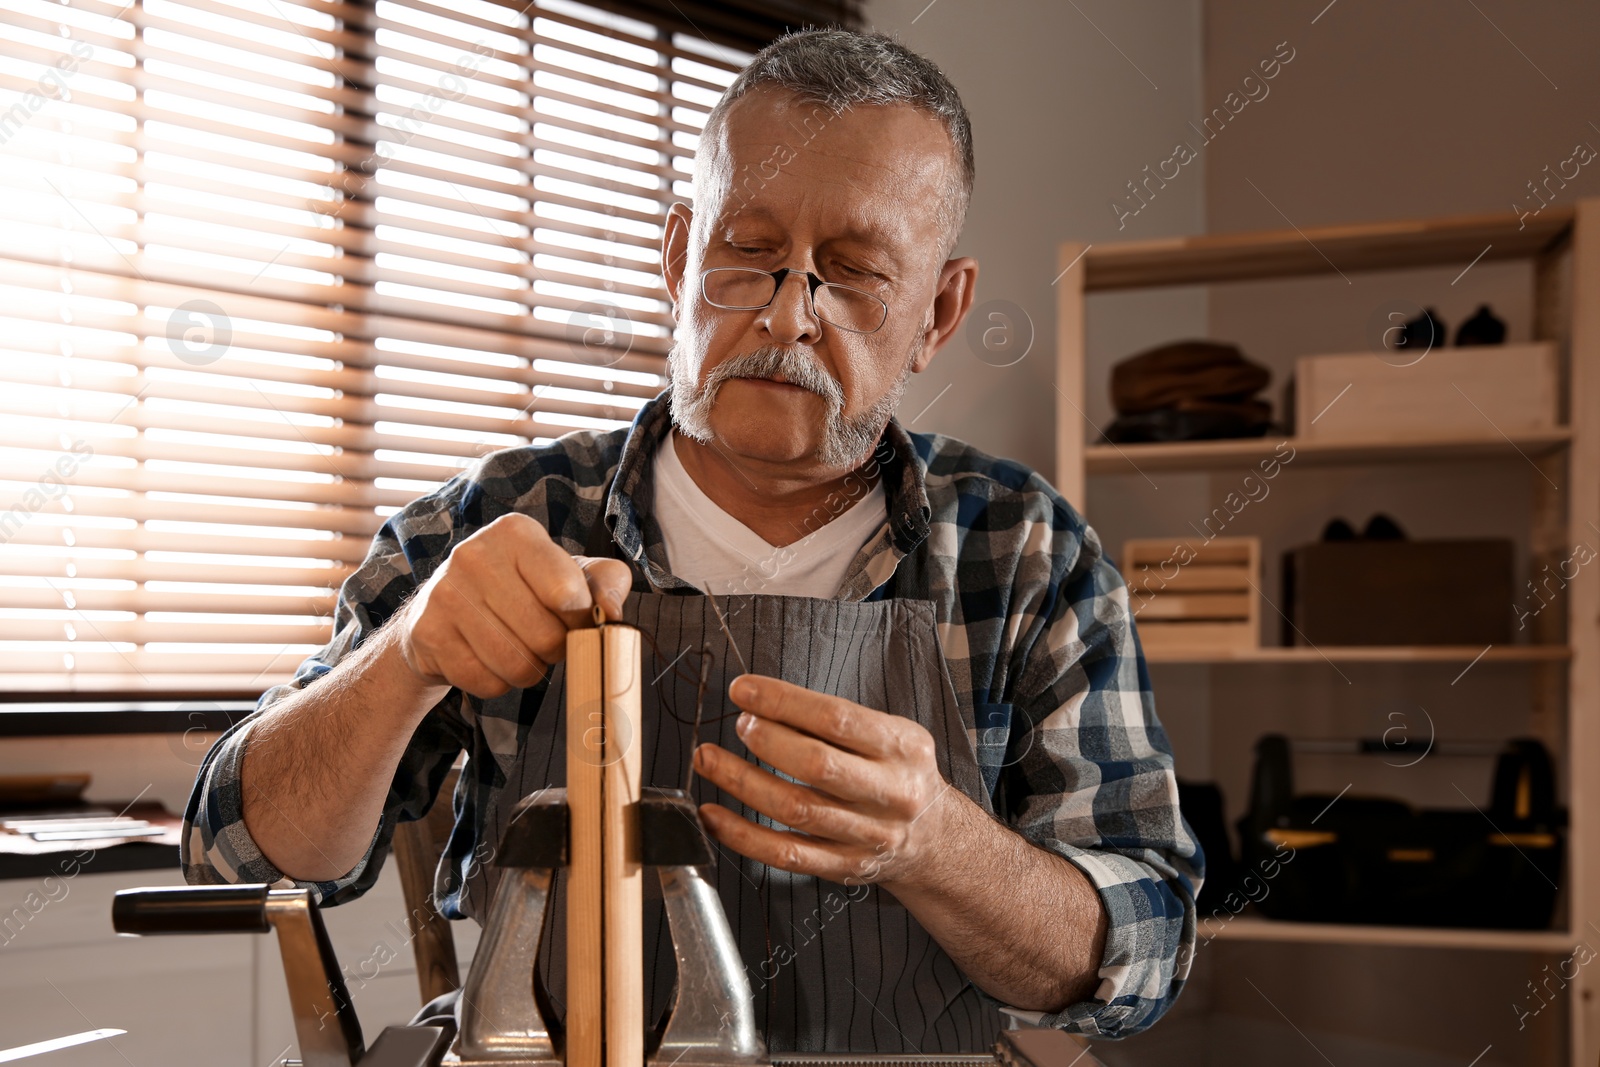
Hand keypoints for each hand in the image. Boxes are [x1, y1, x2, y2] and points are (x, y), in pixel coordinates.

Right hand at [392, 512, 632, 697]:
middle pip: (545, 636)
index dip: (580, 618)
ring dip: (528, 670)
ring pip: (516, 664)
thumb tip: (612, 613)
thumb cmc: (522, 589)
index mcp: (516, 532)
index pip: (567, 592)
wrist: (443, 610)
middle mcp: (475, 555)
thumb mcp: (569, 572)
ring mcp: (446, 593)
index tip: (574, 618)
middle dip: (555, 650)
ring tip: (519, 650)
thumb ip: (606, 583)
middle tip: (545, 640)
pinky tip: (488, 659)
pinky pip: (485, 681)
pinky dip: (497, 683)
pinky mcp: (427, 632)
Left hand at [691, 674, 958, 888]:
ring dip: (743, 783)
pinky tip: (713, 814)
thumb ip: (836, 722)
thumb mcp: (889, 736)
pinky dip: (742, 834)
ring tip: (709, 760)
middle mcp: (888, 793)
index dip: (783, 702)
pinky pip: (784, 853)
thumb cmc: (898, 774)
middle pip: (817, 766)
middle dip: (767, 741)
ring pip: (795, 810)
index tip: (744, 690)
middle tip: (739, 724)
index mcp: (901, 748)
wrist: (933, 839)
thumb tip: (764, 705)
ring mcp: (866, 835)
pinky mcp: (842, 866)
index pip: (836, 718)